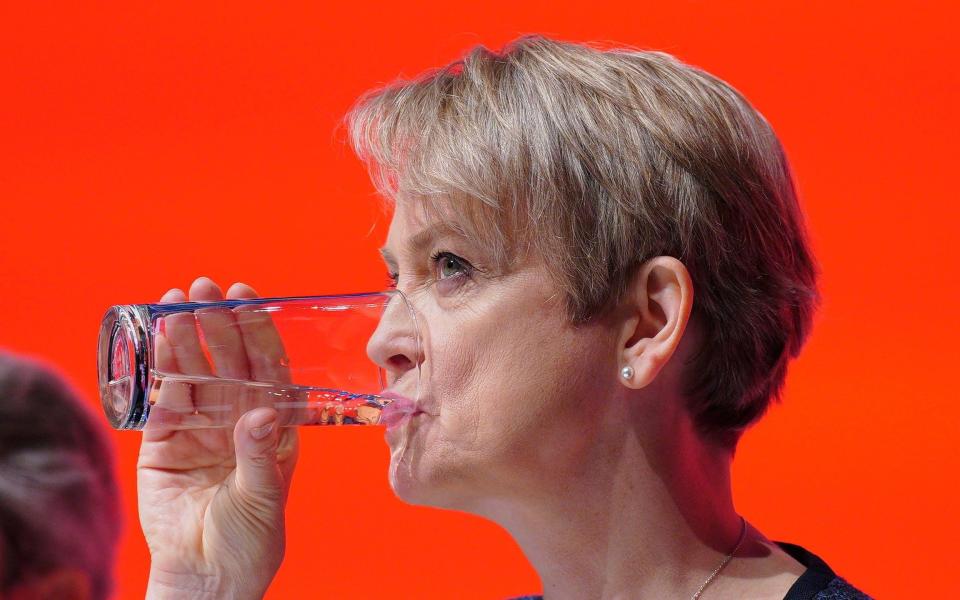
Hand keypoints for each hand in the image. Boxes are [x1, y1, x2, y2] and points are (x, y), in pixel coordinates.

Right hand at [137, 277, 298, 598]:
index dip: (257, 329)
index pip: (268, 366)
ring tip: (173, 304)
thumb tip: (259, 412)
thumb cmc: (249, 539)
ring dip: (182, 340)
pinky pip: (161, 401)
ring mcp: (200, 427)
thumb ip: (258, 454)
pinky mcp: (164, 443)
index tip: (245, 295)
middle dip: (217, 323)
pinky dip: (156, 374)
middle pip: (227, 361)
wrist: (206, 574)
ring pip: (192, 374)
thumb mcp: (263, 496)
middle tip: (203, 288)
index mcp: (272, 424)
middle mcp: (237, 417)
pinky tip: (153, 345)